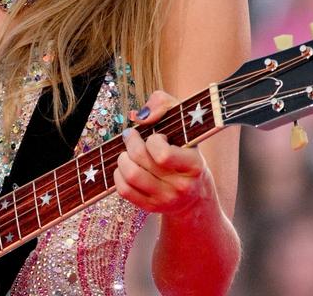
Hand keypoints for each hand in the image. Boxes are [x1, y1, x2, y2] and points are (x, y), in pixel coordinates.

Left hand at [112, 90, 214, 215]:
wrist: (194, 196)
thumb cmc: (186, 152)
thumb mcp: (185, 125)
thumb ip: (165, 104)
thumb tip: (140, 116)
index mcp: (194, 165)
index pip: (163, 154)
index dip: (153, 140)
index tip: (157, 136)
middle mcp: (182, 186)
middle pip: (141, 161)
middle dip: (131, 142)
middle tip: (131, 135)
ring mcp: (166, 199)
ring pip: (131, 175)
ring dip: (123, 158)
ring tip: (127, 152)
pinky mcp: (151, 207)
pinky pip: (124, 190)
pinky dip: (118, 175)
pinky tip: (125, 167)